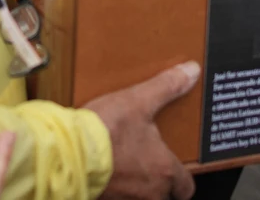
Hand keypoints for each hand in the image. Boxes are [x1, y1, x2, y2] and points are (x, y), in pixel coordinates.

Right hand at [86, 62, 200, 199]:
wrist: (69, 152)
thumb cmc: (105, 132)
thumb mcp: (139, 101)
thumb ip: (167, 86)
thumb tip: (190, 72)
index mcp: (163, 170)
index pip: (185, 186)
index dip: (183, 179)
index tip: (178, 171)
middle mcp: (148, 192)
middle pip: (164, 196)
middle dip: (160, 185)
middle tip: (151, 167)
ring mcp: (125, 199)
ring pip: (140, 198)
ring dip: (136, 187)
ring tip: (126, 166)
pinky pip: (117, 198)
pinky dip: (115, 189)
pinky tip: (106, 172)